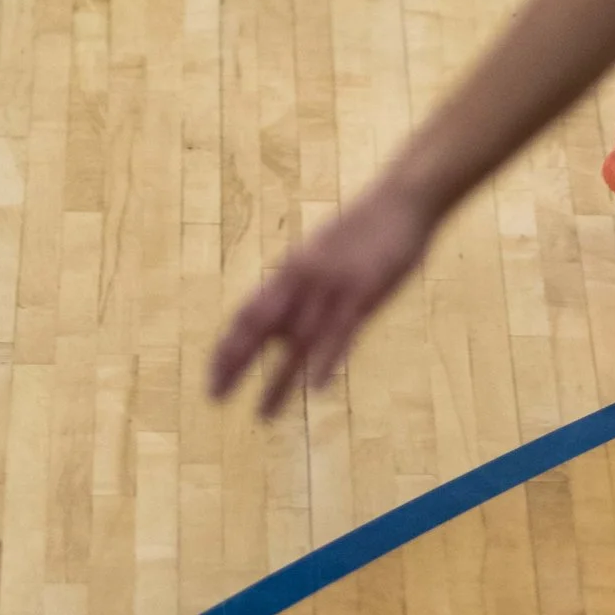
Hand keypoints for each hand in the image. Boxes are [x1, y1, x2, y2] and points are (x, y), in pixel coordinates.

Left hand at [209, 172, 438, 418]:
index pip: (247, 313)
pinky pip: (340, 332)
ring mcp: (333, 285)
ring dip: (278, 380)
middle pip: (260, 326)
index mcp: (290, 269)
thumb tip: (278, 330)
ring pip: (298, 340)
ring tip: (263, 415)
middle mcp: (303, 278)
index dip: (227, 347)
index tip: (213, 379)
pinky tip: (314, 387)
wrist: (401, 199)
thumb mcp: (320, 254)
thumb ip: (297, 289)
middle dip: (236, 362)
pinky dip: (326, 360)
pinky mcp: (364, 292)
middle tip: (214, 397)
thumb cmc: (362, 229)